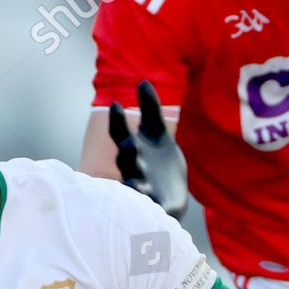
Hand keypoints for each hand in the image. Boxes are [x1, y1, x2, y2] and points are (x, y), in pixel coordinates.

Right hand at [109, 80, 188, 218]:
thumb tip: (143, 80)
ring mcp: (144, 189)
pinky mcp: (158, 206)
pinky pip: (152, 208)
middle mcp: (135, 168)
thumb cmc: (158, 163)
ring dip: (135, 183)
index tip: (117, 105)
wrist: (171, 197)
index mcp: (134, 149)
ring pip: (135, 186)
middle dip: (127, 152)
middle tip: (128, 143)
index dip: (118, 121)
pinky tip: (155, 206)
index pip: (121, 133)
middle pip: (127, 160)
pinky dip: (151, 208)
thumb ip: (150, 110)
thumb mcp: (157, 135)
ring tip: (135, 182)